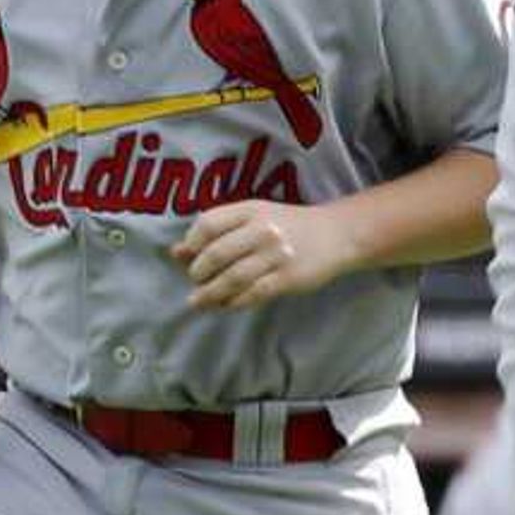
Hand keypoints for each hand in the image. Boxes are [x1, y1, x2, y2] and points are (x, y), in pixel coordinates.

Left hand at [175, 200, 358, 311]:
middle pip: (216, 254)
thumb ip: (217, 231)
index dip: (192, 243)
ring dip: (210, 293)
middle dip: (198, 272)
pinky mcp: (288, 277)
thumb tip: (177, 253)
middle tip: (196, 280)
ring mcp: (277, 254)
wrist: (338, 234)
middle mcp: (263, 230)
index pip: (208, 224)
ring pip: (232, 278)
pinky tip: (226, 304)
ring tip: (199, 301)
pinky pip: (253, 294)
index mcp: (251, 209)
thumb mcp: (254, 218)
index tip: (188, 256)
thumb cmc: (289, 225)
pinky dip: (234, 302)